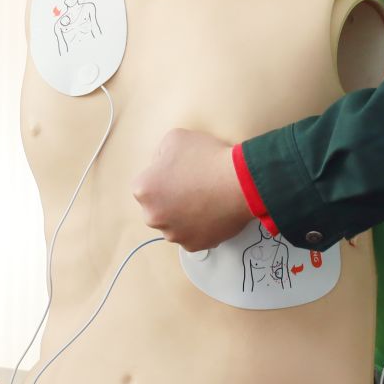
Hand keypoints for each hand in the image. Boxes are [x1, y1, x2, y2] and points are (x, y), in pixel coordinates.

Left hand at [132, 128, 252, 250]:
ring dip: (183, 215)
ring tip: (204, 199)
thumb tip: (161, 165)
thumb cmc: (208, 158)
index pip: (147, 183)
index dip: (164, 176)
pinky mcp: (193, 245)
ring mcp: (173, 234)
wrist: (240, 182)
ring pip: (173, 224)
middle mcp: (152, 216)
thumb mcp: (175, 138)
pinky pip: (191, 236)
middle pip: (157, 207)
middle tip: (192, 187)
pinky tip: (210, 212)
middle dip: (170, 199)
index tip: (180, 172)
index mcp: (143, 189)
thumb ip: (160, 153)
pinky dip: (199, 227)